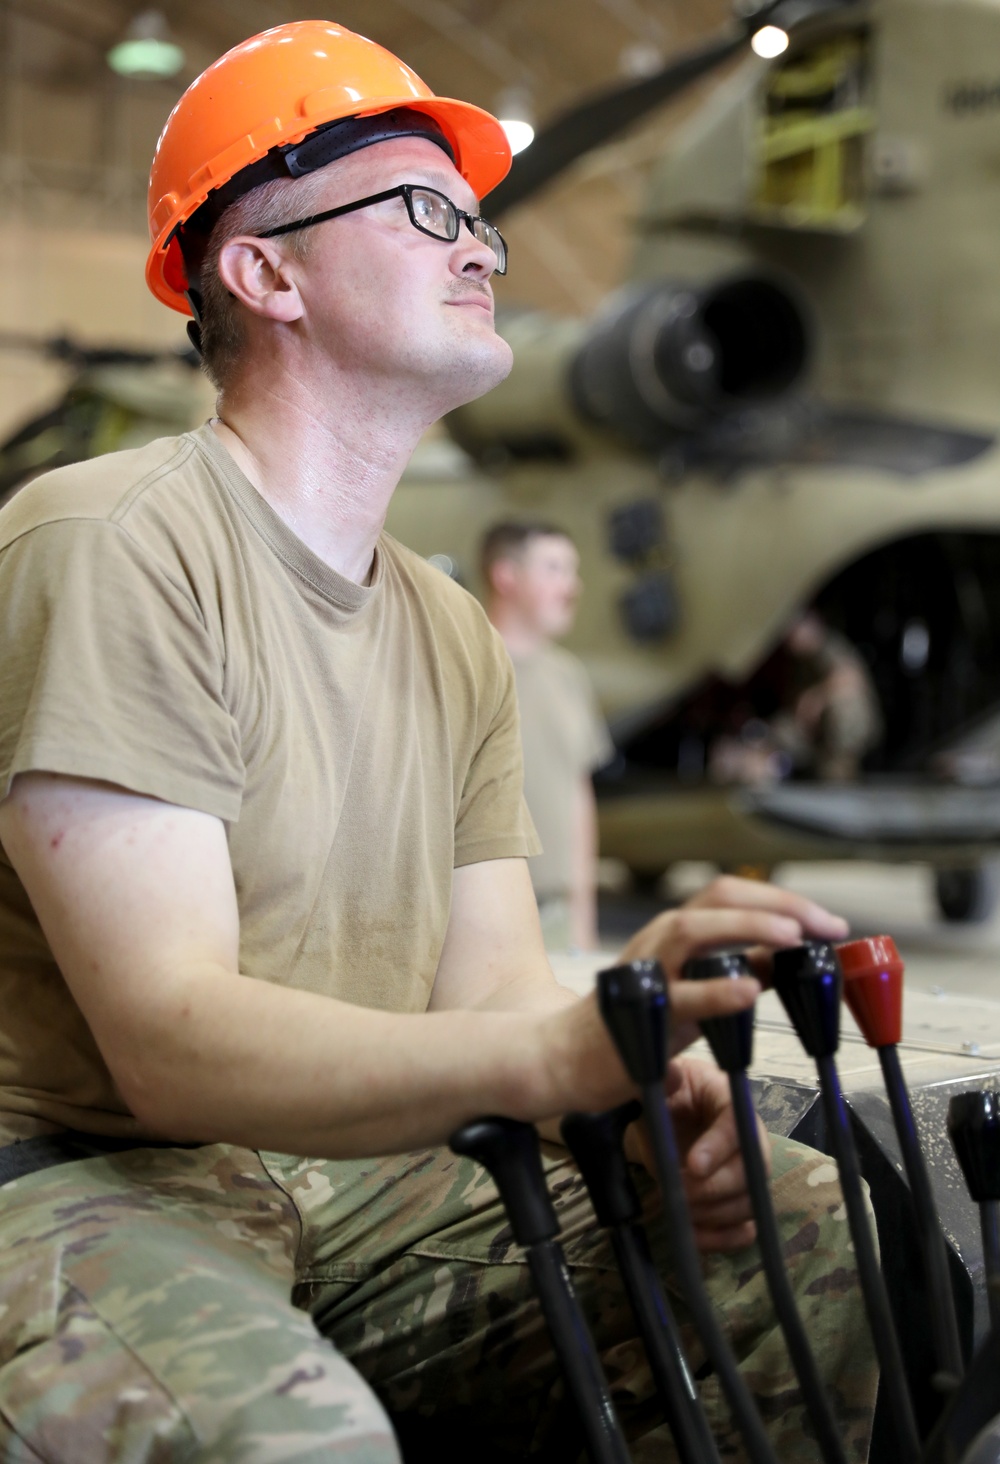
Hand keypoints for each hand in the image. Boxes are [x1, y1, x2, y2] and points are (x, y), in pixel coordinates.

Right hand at [618, 875, 847, 1051]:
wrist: (569, 1056)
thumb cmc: (636, 1020)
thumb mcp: (696, 988)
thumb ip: (740, 969)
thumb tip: (791, 957)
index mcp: (678, 931)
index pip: (735, 894)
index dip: (785, 901)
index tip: (829, 924)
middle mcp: (660, 939)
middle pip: (718, 897)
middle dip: (777, 905)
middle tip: (824, 925)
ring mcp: (646, 971)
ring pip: (692, 930)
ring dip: (747, 927)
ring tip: (790, 938)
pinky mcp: (637, 1013)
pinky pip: (678, 996)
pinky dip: (715, 990)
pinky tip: (747, 991)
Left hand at [629, 1058, 769, 1252]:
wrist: (662, 1118)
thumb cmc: (665, 1095)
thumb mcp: (660, 1084)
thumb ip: (663, 1080)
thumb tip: (668, 1073)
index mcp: (730, 1101)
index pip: (738, 1124)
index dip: (720, 1147)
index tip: (692, 1165)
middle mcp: (747, 1139)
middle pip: (754, 1171)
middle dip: (717, 1188)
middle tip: (681, 1192)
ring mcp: (744, 1173)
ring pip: (750, 1203)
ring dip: (716, 1215)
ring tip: (678, 1209)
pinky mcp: (734, 1201)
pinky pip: (743, 1229)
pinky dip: (722, 1239)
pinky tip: (692, 1235)